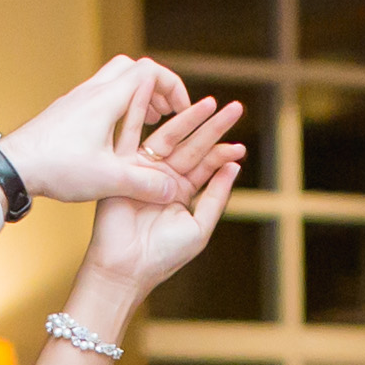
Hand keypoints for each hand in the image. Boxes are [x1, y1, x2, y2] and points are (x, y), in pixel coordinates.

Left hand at [0, 58, 215, 210]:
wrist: (13, 166)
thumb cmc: (56, 167)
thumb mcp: (108, 180)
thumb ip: (144, 183)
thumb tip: (173, 189)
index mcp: (107, 100)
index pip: (149, 71)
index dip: (173, 87)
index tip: (182, 111)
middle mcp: (92, 92)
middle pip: (132, 68)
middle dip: (155, 87)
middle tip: (165, 113)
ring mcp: (76, 99)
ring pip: (114, 80)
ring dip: (136, 96)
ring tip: (147, 124)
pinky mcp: (66, 112)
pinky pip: (99, 96)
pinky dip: (117, 107)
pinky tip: (117, 137)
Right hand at [74, 120, 247, 300]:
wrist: (126, 267)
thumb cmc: (163, 255)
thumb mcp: (199, 225)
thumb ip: (215, 195)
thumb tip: (233, 167)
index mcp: (181, 192)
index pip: (206, 166)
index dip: (223, 153)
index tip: (240, 144)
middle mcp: (164, 178)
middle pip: (192, 146)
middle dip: (213, 128)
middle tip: (235, 108)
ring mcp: (144, 170)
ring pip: (169, 138)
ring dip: (187, 119)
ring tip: (208, 103)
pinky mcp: (124, 167)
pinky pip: (134, 137)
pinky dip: (141, 115)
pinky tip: (155, 97)